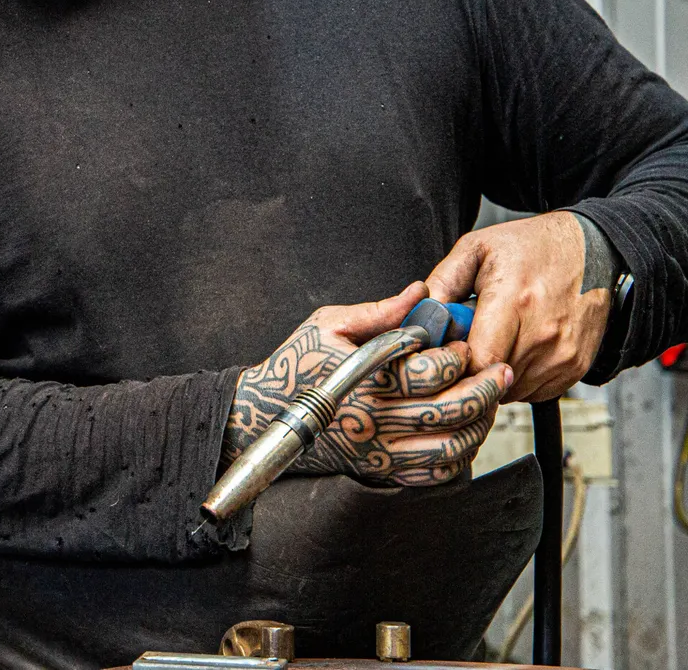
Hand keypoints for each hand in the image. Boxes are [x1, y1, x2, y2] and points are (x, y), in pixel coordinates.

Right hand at [224, 282, 511, 486]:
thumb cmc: (297, 363)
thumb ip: (379, 311)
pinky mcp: (381, 470)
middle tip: (500, 372)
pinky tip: (464, 433)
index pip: (429, 373)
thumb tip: (419, 292)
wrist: (265, 413)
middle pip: (450, 412)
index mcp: (364, 380)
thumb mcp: (329, 324)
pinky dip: (459, 457)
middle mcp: (375, 420)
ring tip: (488, 404)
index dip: (457, 358)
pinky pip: (434, 474)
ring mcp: (380, 451)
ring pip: (451, 448)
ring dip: (480, 426)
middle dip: (485, 389)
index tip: (463, 345)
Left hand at [425, 210, 611, 400]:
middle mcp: (544, 334)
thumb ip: (442, 282)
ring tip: (494, 339)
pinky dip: (518, 378)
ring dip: (493, 373)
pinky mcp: (576, 367)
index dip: (454, 362)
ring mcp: (564, 355)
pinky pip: (534, 392)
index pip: (477, 360)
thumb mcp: (476, 248)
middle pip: (491, 377)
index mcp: (515, 301)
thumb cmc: (530, 247)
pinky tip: (515, 349)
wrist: (594, 252)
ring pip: (512, 390)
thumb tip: (420, 315)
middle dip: (470, 366)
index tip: (446, 349)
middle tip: (468, 339)